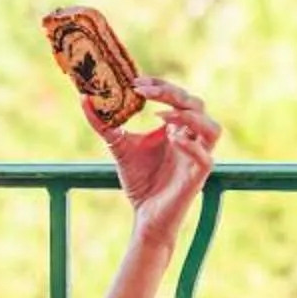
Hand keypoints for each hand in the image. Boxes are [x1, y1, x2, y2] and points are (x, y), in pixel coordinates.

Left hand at [83, 76, 218, 243]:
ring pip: (212, 128)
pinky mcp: (198, 177)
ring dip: (189, 116)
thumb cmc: (139, 181)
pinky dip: (191, 145)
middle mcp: (192, 138)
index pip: (178, 96)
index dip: (160, 84)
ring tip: (161, 114)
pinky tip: (170, 138)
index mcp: (177, 128)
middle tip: (141, 90)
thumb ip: (104, 124)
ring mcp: (197, 157)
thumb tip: (84, 99)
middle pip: (196, 104)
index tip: (135, 82)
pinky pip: (205, 158)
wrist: (144, 215)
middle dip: (170, 93)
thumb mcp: (118, 146)